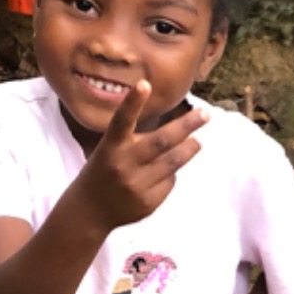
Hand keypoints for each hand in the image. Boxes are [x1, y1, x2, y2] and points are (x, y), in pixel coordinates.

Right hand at [74, 80, 205, 232]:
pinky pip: (169, 181)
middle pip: (161, 141)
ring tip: (197, 141)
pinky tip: (164, 173)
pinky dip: (171, 173)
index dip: (133, 102)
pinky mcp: (148, 202)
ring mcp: (137, 185)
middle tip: (204, 115)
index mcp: (111, 146)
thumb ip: (134, 140)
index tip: (145, 84)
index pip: (122, 120)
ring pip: (173, 161)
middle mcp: (123, 164)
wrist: (90, 210)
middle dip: (186, 126)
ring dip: (189, 148)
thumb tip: (175, 130)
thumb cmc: (104, 170)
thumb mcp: (109, 149)